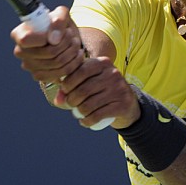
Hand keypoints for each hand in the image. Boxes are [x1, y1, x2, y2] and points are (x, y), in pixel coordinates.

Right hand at [10, 6, 84, 84]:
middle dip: (67, 43)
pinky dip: (72, 63)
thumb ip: (58, 20)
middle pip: (49, 53)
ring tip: (75, 42)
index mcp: (18, 34)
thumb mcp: (61, 14)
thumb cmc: (58, 23)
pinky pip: (60, 73)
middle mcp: (20, 52)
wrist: (64, 37)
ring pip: (57, 64)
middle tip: (72, 36)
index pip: (26, 40)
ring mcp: (29, 66)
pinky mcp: (40, 76)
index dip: (45, 37)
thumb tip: (53, 40)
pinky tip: (75, 54)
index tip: (59, 31)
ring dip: (72, 52)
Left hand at [10, 7, 140, 129]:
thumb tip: (57, 100)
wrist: (128, 103)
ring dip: (78, 112)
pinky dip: (87, 121)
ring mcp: (118, 89)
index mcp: (102, 63)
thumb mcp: (89, 82)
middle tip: (70, 104)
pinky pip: (98, 115)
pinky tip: (84, 122)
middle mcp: (112, 73)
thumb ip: (72, 86)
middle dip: (71, 100)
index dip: (68, 83)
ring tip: (77, 113)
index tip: (65, 90)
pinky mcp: (122, 104)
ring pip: (89, 104)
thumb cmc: (102, 89)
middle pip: (83, 90)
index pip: (79, 71)